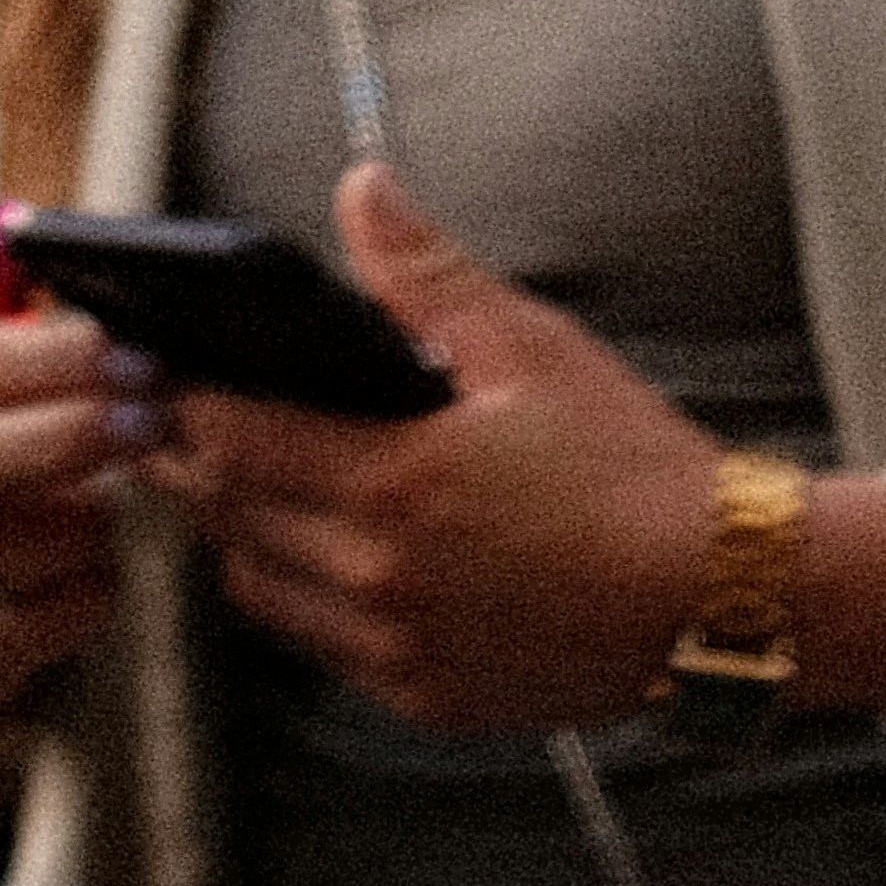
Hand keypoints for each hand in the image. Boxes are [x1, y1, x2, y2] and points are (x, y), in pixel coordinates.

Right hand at [0, 305, 157, 728]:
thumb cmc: (5, 485)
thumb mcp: (4, 414)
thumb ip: (50, 366)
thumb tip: (140, 325)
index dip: (57, 359)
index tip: (139, 363)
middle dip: (67, 438)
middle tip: (150, 426)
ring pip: (4, 551)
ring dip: (86, 526)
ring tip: (111, 514)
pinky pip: (33, 627)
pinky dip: (88, 598)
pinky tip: (99, 575)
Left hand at [148, 164, 739, 732]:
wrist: (723, 596)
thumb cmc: (638, 467)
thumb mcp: (532, 348)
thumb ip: (426, 274)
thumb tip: (361, 188)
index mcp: (395, 484)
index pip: (233, 437)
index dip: (186, 400)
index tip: (162, 369)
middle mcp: (378, 577)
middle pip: (228, 515)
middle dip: (196, 461)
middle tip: (180, 418)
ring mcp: (397, 647)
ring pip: (259, 587)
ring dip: (240, 534)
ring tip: (247, 481)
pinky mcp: (423, 697)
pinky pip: (320, 644)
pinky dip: (303, 595)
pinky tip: (324, 552)